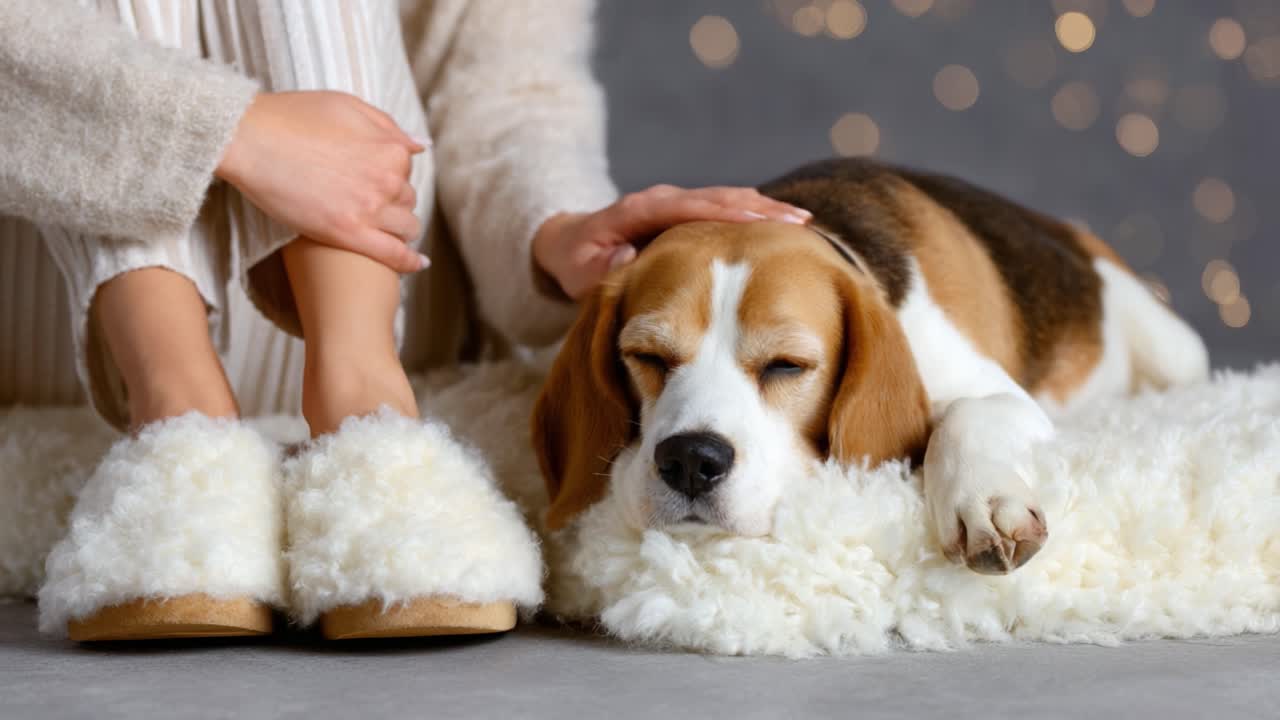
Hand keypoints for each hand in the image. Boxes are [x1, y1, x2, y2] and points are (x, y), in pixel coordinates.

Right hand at [216, 91, 428, 273]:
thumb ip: (388, 126)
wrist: (249, 140)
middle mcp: (387, 179)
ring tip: (391, 233)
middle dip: (394, 202)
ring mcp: (369, 209)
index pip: (406, 170)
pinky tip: (417, 264)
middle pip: (407, 200)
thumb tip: (422, 146)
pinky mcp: (348, 234)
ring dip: (402, 230)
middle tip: (370, 203)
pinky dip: (409, 262)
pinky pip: (393, 255)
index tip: (372, 178)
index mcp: (390, 149)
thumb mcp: (347, 106)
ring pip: (406, 228)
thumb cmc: (292, 117)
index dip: (389, 174)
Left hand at [532, 185, 811, 299]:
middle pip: (718, 197)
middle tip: (800, 221)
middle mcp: (663, 200)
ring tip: (804, 222)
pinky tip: (786, 225)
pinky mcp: (687, 213)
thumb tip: (629, 260)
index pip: (687, 207)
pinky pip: (725, 209)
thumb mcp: (582, 274)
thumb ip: (605, 271)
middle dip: (759, 208)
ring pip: (727, 199)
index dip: (724, 213)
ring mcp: (677, 203)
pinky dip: (755, 214)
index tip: (758, 221)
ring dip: (764, 209)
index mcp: (639, 210)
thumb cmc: (578, 264)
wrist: (569, 241)